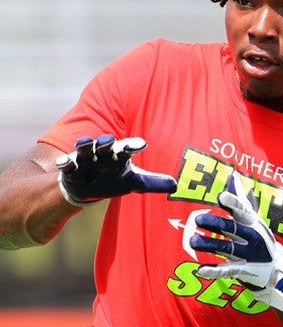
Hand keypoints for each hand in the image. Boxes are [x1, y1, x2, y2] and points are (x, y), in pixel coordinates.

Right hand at [56, 134, 176, 205]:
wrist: (87, 187)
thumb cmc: (113, 179)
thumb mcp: (134, 182)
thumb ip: (153, 183)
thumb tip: (176, 185)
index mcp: (118, 154)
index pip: (127, 148)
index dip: (133, 146)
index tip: (142, 145)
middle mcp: (101, 153)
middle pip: (104, 144)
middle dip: (106, 141)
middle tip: (109, 139)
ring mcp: (85, 159)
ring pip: (84, 149)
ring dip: (84, 145)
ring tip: (85, 143)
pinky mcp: (71, 169)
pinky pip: (67, 165)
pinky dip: (65, 163)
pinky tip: (63, 164)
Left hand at [191, 172, 282, 323]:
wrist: (278, 268)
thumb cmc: (260, 238)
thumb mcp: (253, 218)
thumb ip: (240, 199)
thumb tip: (233, 175)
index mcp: (252, 222)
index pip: (243, 210)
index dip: (233, 203)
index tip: (221, 196)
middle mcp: (251, 237)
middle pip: (231, 228)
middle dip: (215, 224)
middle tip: (197, 219)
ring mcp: (247, 254)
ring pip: (226, 248)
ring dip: (209, 245)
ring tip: (192, 241)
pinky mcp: (243, 271)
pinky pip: (226, 270)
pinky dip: (214, 271)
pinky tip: (201, 270)